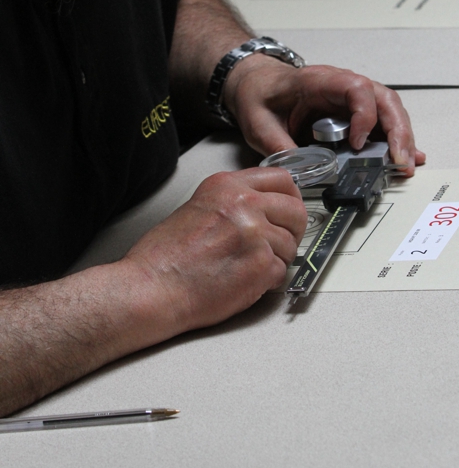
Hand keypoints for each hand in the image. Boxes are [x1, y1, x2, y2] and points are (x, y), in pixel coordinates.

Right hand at [122, 167, 306, 334]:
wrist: (151, 288)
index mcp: (228, 186)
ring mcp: (256, 233)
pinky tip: (244, 281)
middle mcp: (245, 204)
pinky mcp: (262, 265)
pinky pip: (283, 271)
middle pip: (296, 210)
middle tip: (279, 243)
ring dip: (277, 259)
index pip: (282, 179)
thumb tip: (263, 208)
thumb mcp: (199, 206)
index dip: (291, 198)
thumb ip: (234, 202)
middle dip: (293, 230)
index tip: (289, 209)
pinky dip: (269, 281)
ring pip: (291, 245)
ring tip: (247, 267)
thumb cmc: (164, 258)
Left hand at [222, 56, 426, 174]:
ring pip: (390, 111)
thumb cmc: (261, 94)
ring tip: (406, 166)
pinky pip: (382, 123)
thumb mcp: (259, 122)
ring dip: (402, 138)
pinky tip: (407, 158)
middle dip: (397, 131)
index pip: (356, 88)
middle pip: (384, 100)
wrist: (257, 84)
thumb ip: (278, 145)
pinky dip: (396, 141)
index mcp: (320, 80)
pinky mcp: (354, 114)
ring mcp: (352, 99)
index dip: (364, 115)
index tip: (358, 143)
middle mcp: (343, 86)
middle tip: (400, 160)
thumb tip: (300, 172)